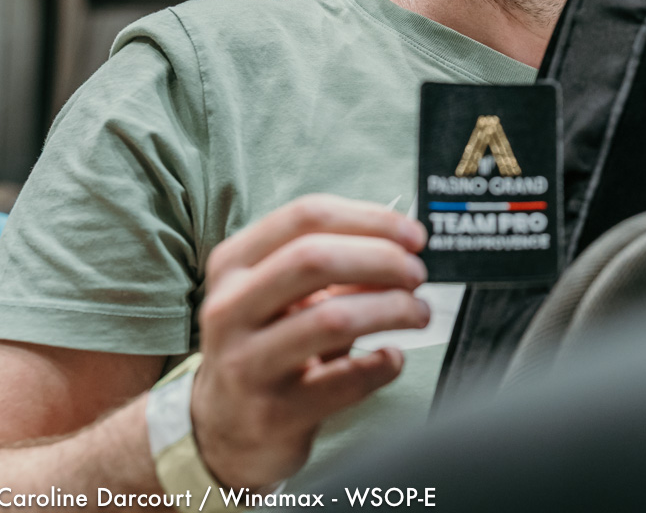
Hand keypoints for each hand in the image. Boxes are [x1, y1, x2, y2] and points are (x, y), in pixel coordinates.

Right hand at [190, 194, 428, 489]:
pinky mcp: (271, 414)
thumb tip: (404, 247)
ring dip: (393, 309)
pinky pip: (345, 381)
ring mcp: (245, 364)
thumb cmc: (269, 347)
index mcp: (234, 265)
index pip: (306, 217)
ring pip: (333, 318)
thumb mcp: (289, 297)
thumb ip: (339, 267)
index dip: (371, 220)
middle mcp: (229, 309)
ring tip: (418, 313)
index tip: (412, 235)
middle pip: (315, 260)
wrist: (227, 430)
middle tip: (417, 274)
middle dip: (383, 260)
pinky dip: (383, 364)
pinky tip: (392, 358)